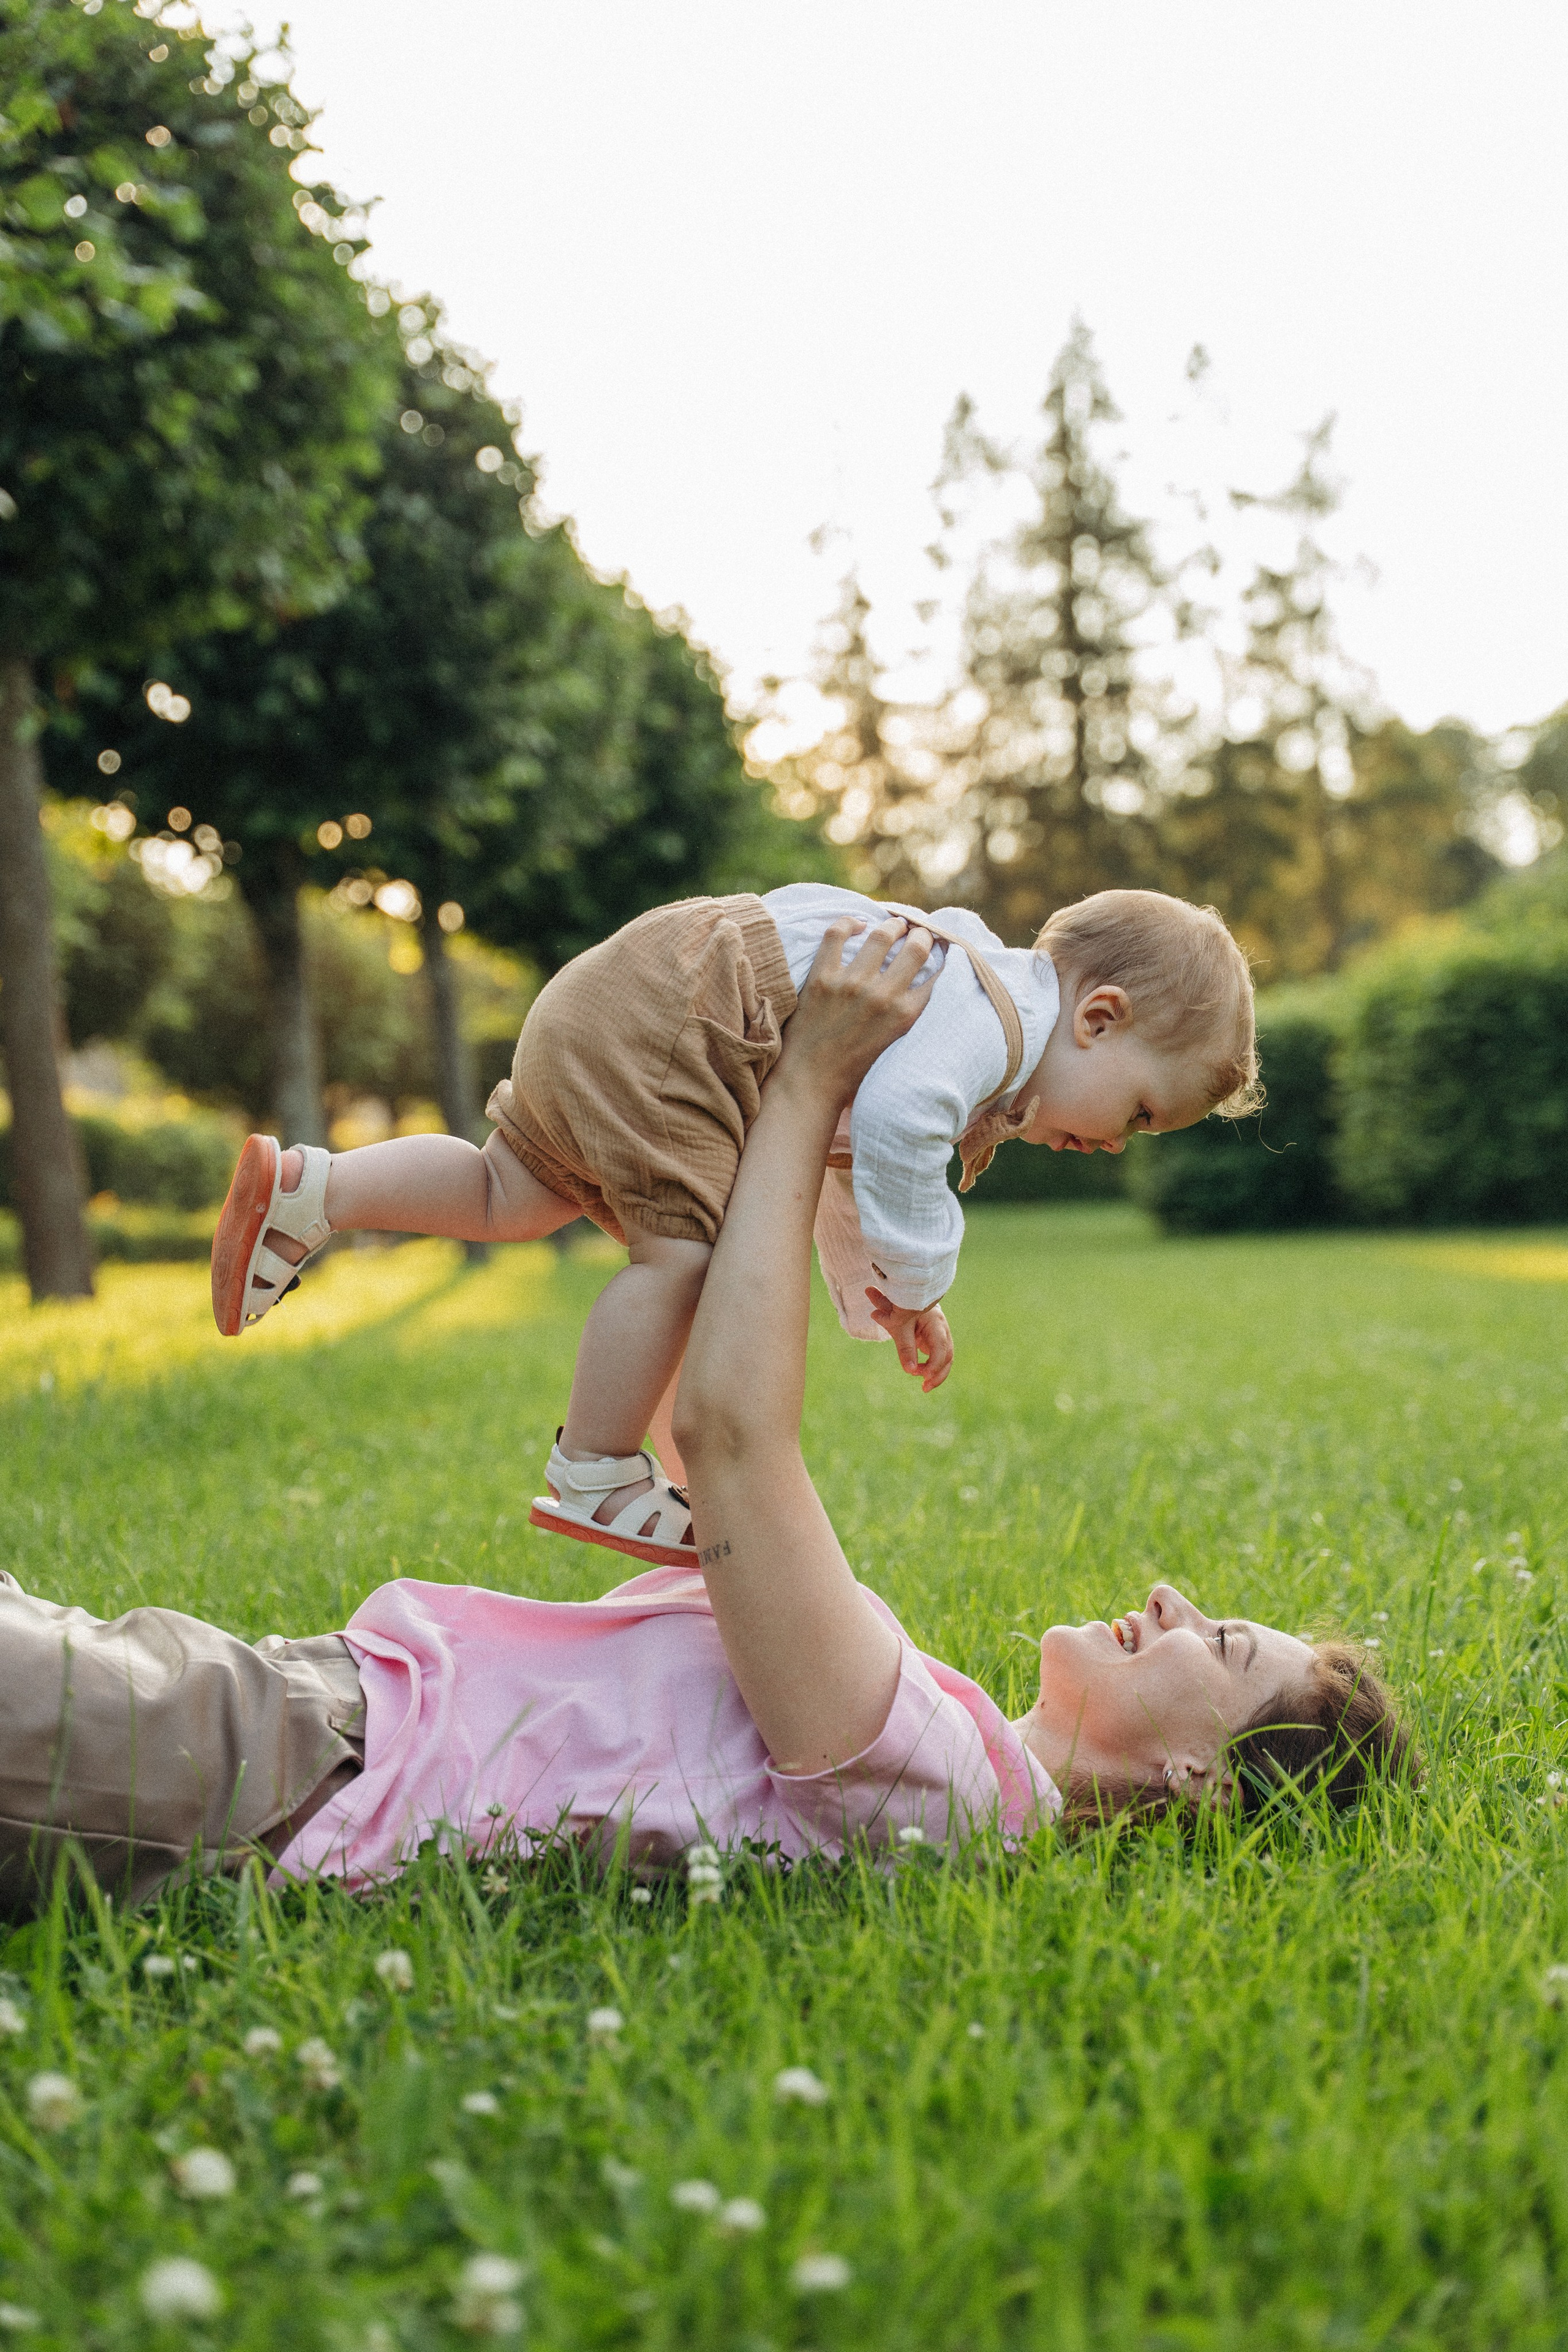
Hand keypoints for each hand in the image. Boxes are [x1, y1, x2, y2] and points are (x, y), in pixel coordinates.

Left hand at [778, 916, 934, 1105]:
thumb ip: (908, 1013)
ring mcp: (851, 984)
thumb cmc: (854, 1070)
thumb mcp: (894, 1043)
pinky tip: (855, 925)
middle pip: (916, 947)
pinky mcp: (822, 978)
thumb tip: (920, 985)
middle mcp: (883, 996)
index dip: (941, 956)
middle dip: (922, 935)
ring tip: (894, 925)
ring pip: (881, 935)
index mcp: (905, 1014)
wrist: (811, 1082)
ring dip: (892, 925)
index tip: (940, 949)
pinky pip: (836, 935)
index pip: (935, 974)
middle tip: (918, 933)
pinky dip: (847, 923)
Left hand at [866, 1288, 953, 1391]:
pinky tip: (923, 1377)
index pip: (940, 1348)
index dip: (934, 1364)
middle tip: (924, 1387)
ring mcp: (941, 1335)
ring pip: (945, 1358)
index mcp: (936, 1323)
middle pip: (948, 1355)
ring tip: (925, 1387)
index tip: (923, 1376)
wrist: (909, 1294)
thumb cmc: (903, 1307)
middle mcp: (942, 1330)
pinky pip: (938, 1357)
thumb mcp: (900, 1326)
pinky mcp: (935, 1340)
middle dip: (938, 1373)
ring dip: (936, 1373)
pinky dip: (932, 1368)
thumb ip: (904, 1347)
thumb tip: (909, 1371)